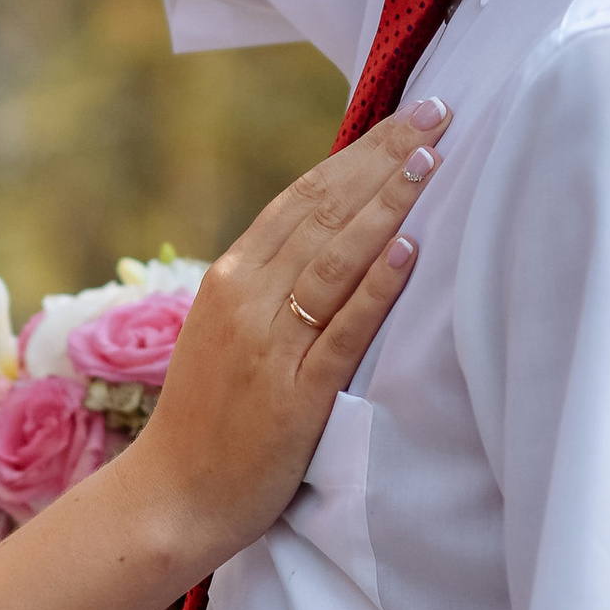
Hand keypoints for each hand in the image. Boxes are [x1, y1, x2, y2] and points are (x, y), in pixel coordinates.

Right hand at [122, 112, 439, 578]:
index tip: (406, 118)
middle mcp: (246, 299)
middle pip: (323, 212)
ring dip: (385, 205)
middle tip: (437, 112)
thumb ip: (272, 286)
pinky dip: (375, 287)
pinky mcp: (295, 395)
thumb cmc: (210, 418)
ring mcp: (269, 345)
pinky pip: (341, 330)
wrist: (172, 496)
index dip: (358, 154)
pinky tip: (407, 249)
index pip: (303, 198)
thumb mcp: (230, 333)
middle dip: (383, 158)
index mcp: (230, 278)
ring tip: (430, 160)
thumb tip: (332, 237)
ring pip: (334, 259)